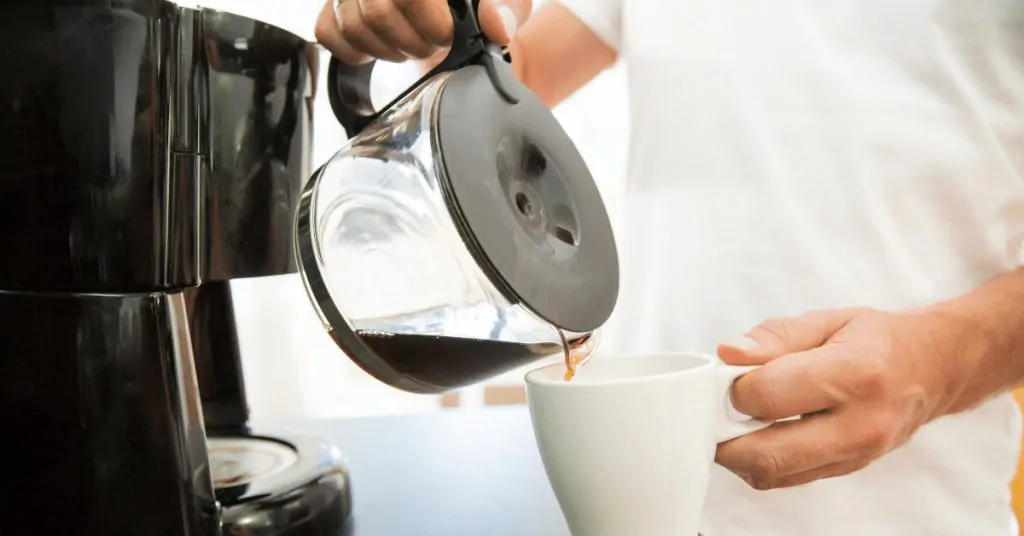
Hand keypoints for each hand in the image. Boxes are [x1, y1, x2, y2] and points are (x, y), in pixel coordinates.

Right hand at [314, 0, 532, 65]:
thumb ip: (505, 6)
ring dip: (389, 49)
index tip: (448, 34)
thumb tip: (496, 26)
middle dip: (413, 41)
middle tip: (433, 41)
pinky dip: (355, 51)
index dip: (432, 24)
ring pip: (353, 26)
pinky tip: (381, 47)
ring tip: (412, 43)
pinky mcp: (334, 5)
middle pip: (377, 13)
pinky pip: (328, 32)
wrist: (455, 4)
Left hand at [713, 307, 969, 489]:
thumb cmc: (877, 341)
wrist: (934, 369)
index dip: (735, 387)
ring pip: (773, 475)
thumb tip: (728, 354)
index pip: (768, 397)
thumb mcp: (827, 320)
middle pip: (767, 454)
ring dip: (740, 454)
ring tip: (738, 421)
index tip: (732, 375)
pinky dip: (762, 462)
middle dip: (725, 435)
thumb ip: (773, 336)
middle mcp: (860, 425)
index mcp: (854, 375)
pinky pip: (788, 479)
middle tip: (716, 410)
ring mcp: (857, 455)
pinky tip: (761, 434)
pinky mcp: (849, 470)